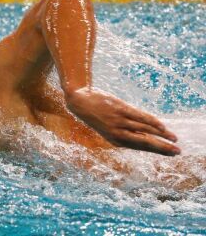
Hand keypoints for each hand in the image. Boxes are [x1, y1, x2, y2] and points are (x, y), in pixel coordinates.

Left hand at [66, 88, 180, 155]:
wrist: (79, 102)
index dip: (156, 150)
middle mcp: (118, 134)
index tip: (169, 153)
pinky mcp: (120, 110)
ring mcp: (119, 122)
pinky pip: (140, 117)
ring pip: (145, 130)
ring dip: (162, 135)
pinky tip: (162, 127)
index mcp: (115, 140)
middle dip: (162, 148)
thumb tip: (144, 133)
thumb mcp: (108, 127)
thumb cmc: (96, 115)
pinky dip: (153, 122)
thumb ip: (125, 131)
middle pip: (145, 143)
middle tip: (177, 152)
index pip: (140, 147)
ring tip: (174, 139)